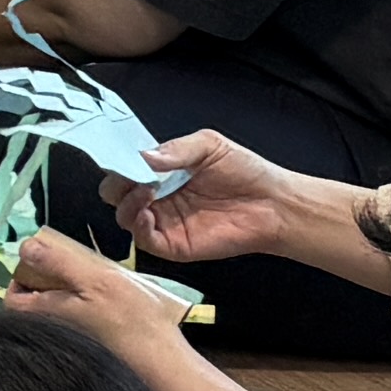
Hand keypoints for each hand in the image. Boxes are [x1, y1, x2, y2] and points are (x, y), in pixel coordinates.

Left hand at [0, 228, 203, 386]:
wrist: (161, 359)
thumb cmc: (129, 318)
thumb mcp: (94, 279)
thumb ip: (58, 262)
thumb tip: (25, 247)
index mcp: (44, 315)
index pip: (12, 298)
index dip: (20, 278)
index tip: (43, 262)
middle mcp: (51, 332)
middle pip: (35, 304)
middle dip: (49, 282)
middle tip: (74, 267)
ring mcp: (70, 341)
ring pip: (59, 312)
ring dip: (72, 294)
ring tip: (95, 281)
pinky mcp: (90, 346)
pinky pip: (78, 322)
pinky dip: (87, 308)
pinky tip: (109, 301)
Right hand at [124, 129, 317, 266]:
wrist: (273, 204)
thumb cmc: (246, 172)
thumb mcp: (209, 146)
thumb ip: (175, 149)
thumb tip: (144, 157)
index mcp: (162, 172)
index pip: (125, 169)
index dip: (120, 164)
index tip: (122, 158)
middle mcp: (158, 197)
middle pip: (117, 194)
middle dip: (117, 184)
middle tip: (131, 177)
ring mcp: (164, 222)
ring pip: (124, 217)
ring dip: (127, 203)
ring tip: (146, 191)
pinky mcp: (173, 244)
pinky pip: (143, 239)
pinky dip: (138, 226)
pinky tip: (148, 212)